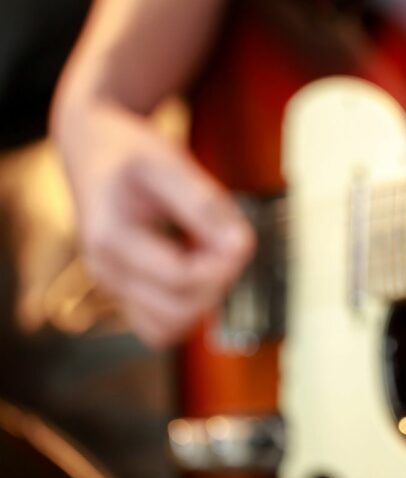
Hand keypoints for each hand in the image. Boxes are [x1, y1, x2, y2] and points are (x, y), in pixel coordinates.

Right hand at [57, 102, 253, 347]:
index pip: (181, 278)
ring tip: (207, 255)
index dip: (222, 263)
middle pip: (176, 312)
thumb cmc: (131, 154)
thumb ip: (206, 205)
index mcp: (111, 239)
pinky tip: (194, 269)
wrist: (93, 148)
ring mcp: (111, 286)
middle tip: (225, 244)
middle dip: (215, 283)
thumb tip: (238, 246)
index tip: (238, 237)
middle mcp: (105, 271)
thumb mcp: (170, 163)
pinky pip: (159, 327)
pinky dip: (186, 307)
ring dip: (202, 299)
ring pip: (167, 328)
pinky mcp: (122, 293)